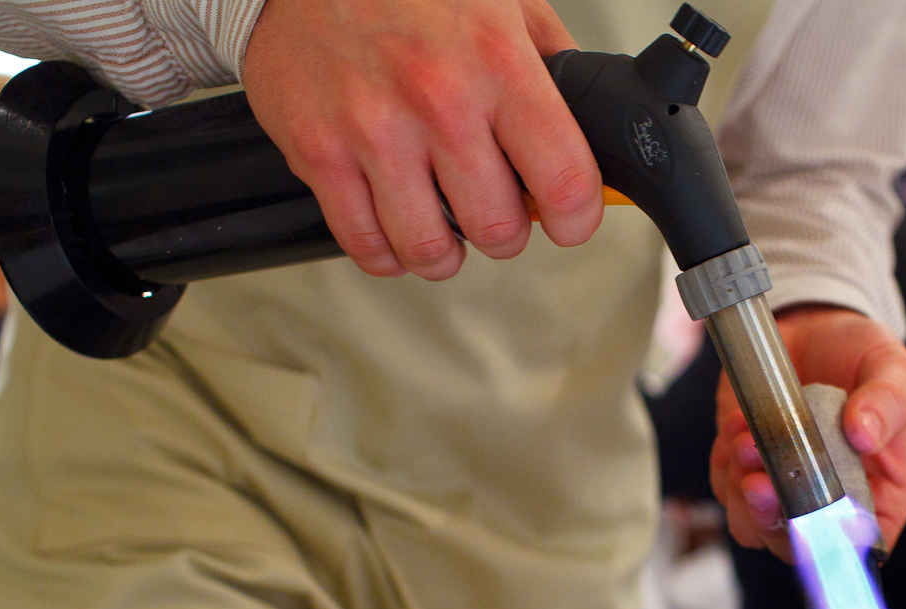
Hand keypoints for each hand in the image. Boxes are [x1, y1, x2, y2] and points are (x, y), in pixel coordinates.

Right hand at [241, 0, 603, 279]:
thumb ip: (548, 61)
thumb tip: (586, 119)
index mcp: (496, 59)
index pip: (563, 179)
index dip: (576, 218)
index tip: (569, 220)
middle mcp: (437, 98)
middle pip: (497, 228)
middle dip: (506, 232)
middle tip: (497, 213)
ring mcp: (374, 130)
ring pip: (430, 249)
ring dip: (447, 252)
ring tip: (446, 230)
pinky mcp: (318, 154)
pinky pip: (365, 243)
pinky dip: (388, 253)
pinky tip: (396, 229)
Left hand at [711, 306, 905, 560]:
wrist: (812, 324)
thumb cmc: (862, 355)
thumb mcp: (892, 367)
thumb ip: (887, 400)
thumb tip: (864, 432)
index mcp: (877, 492)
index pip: (859, 545)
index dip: (833, 548)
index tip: (809, 522)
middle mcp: (826, 500)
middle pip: (795, 546)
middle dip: (771, 521)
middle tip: (760, 482)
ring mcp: (782, 486)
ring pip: (751, 526)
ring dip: (741, 493)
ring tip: (747, 442)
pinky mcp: (744, 466)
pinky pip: (724, 487)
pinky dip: (725, 462)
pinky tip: (738, 426)